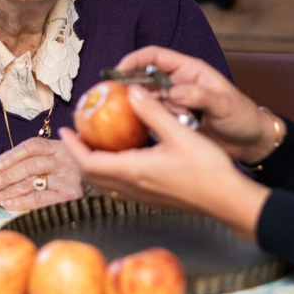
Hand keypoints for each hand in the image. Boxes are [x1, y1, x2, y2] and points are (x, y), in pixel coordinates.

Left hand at [0, 138, 83, 210]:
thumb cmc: (72, 173)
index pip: (32, 146)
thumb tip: (2, 169)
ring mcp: (68, 178)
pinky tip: (8, 205)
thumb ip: (38, 159)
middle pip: (29, 165)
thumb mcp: (59, 159)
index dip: (11, 155)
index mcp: (59, 147)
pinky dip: (22, 202)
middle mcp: (64, 159)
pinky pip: (40, 199)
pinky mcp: (70, 196)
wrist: (101, 185)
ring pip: (32, 181)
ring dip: (7, 191)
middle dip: (4, 176)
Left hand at [59, 84, 269, 241]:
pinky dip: (111, 171)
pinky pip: (120, 187)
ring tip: (96, 144)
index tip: (66, 130)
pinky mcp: (153, 199)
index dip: (73, 146)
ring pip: (105, 183)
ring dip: (94, 164)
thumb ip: (153, 112)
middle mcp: (133, 187)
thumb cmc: (207, 168)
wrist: (227, 199)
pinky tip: (124, 157)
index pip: (89, 162)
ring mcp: (143, 196)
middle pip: (92, 175)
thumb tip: (133, 93)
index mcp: (134, 171)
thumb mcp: (180, 133)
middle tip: (77, 135)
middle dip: (80, 155)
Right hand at [115, 46, 285, 164]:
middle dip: (127, 87)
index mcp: (190, 71)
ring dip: (135, 109)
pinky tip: (135, 133)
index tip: (118, 70)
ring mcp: (174, 105)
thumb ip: (201, 97)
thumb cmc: (243, 117)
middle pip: (143, 79)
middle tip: (110, 99)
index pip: (155, 57)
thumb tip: (175, 93)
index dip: (134, 60)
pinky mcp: (173, 123)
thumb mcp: (225, 105)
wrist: (251, 143)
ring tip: (121, 119)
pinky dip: (143, 124)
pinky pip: (152, 120)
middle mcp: (178, 85)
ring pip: (145, 101)